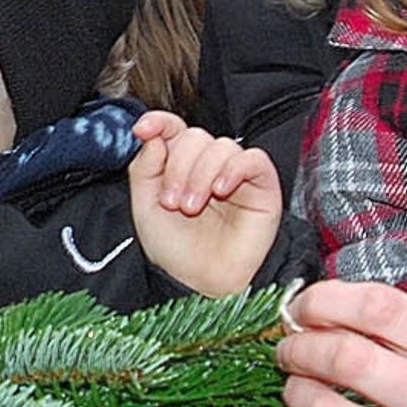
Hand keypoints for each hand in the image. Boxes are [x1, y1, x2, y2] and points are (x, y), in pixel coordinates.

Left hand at [127, 111, 281, 296]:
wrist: (200, 284)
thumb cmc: (175, 249)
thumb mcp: (145, 207)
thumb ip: (145, 168)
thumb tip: (153, 135)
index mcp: (178, 164)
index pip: (172, 128)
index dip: (159, 123)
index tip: (143, 130)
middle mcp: (207, 165)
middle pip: (194, 137)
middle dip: (178, 166)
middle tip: (171, 202)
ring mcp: (236, 174)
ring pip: (221, 146)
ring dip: (200, 174)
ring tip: (190, 207)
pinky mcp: (263, 186)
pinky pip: (253, 159)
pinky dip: (235, 168)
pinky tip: (221, 190)